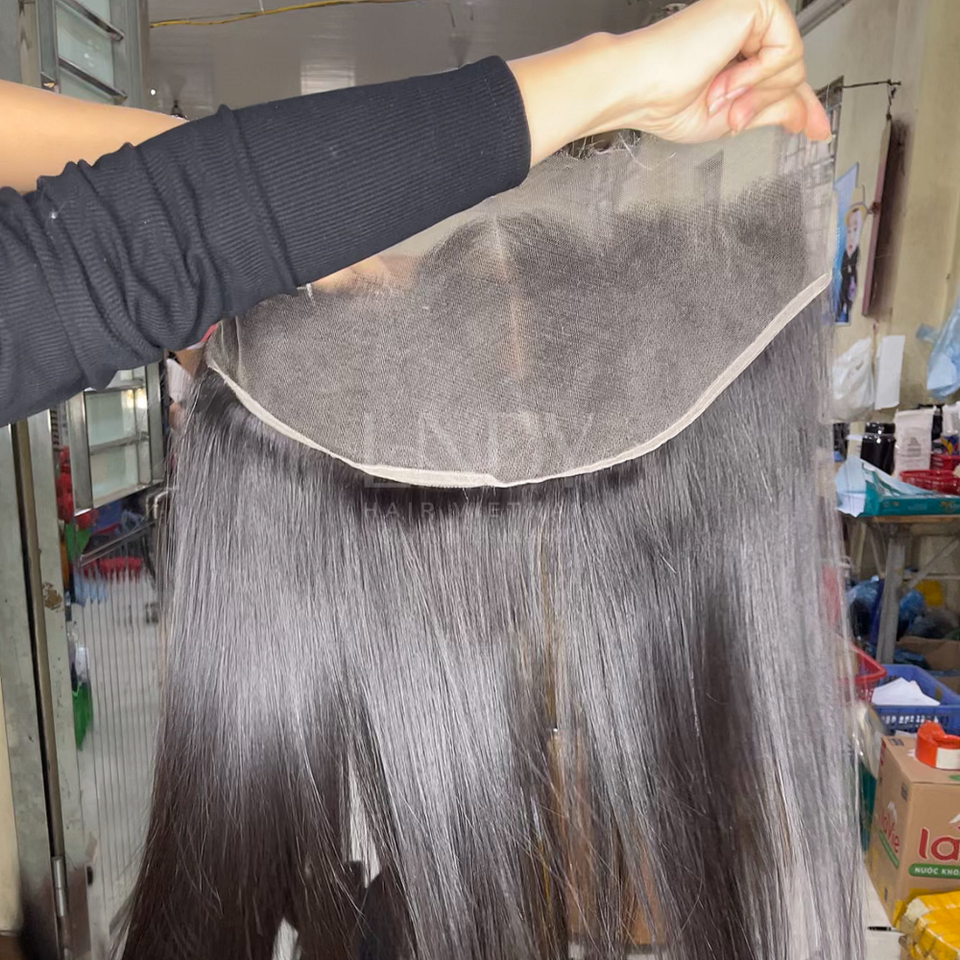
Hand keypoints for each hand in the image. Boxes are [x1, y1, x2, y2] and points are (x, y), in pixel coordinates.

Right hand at [509, 0, 829, 165]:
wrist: (639, 87)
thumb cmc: (666, 100)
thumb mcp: (732, 115)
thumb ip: (773, 109)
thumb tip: (806, 117)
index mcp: (738, 50)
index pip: (783, 74)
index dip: (802, 104)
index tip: (817, 128)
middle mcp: (746, 26)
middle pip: (792, 71)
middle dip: (761, 103)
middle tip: (729, 115)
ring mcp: (752, 12)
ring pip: (792, 63)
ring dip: (755, 93)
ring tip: (719, 95)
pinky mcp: (756, 4)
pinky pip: (785, 51)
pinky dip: (756, 77)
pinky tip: (726, 78)